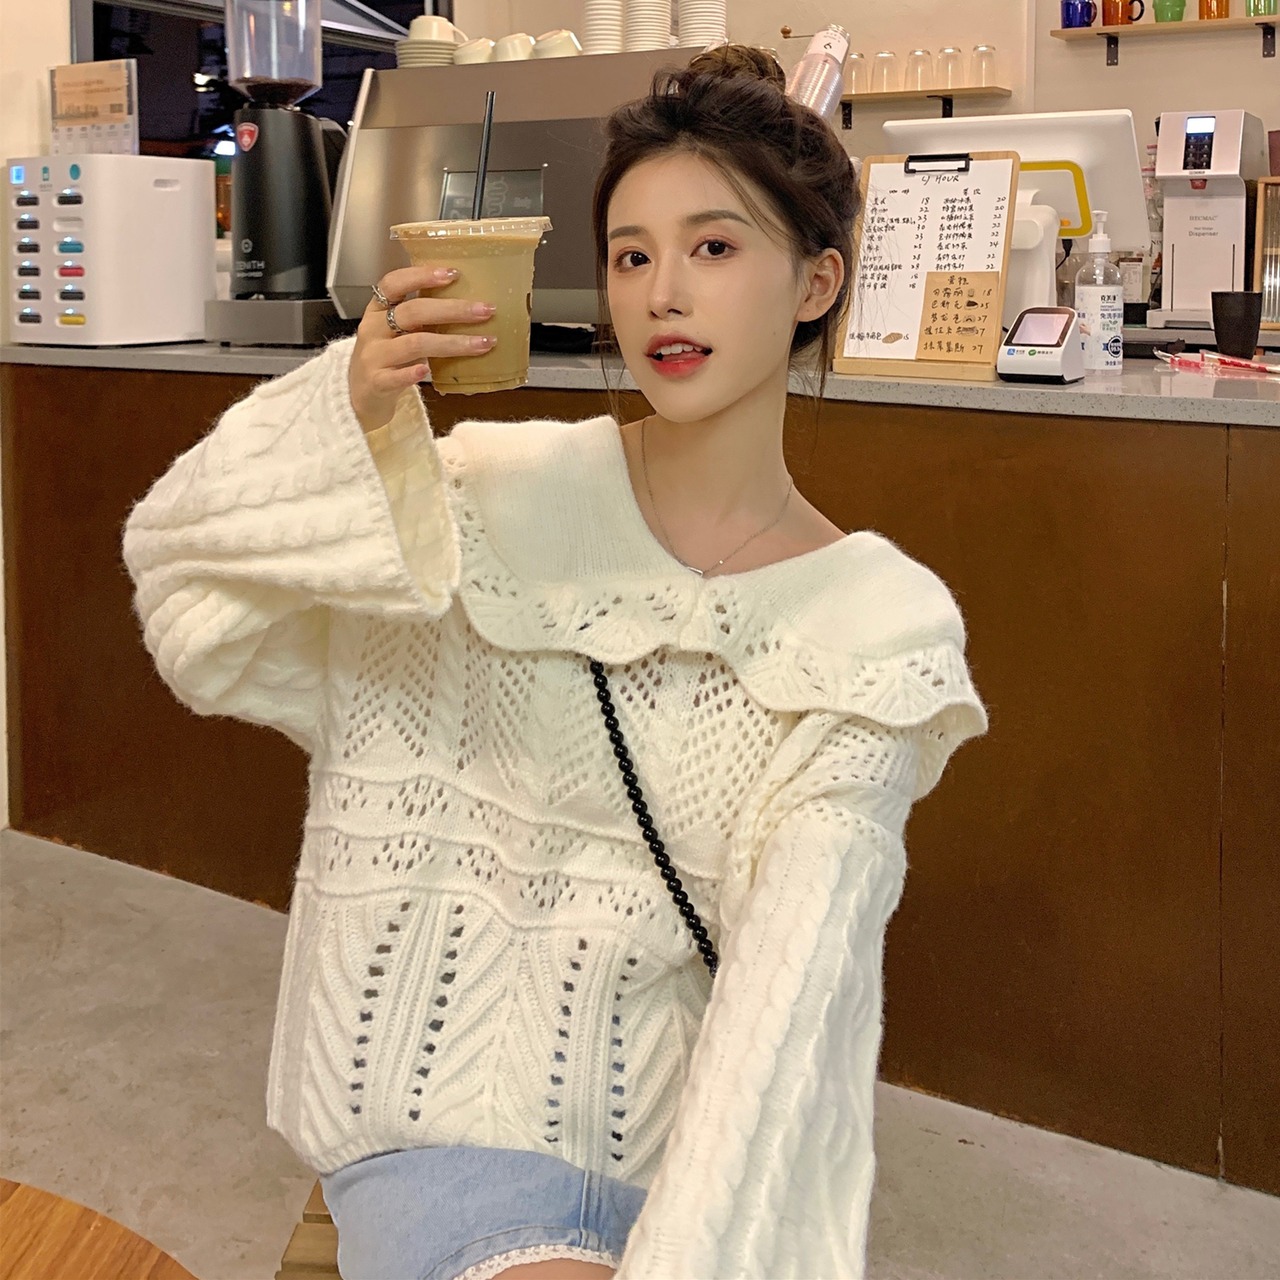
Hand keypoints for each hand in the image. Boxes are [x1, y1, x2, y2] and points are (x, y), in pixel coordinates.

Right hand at [349, 266, 496, 433]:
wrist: (359, 396)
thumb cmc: (386, 359)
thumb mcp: (396, 333)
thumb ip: (420, 319)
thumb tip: (469, 306)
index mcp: (377, 311)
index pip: (394, 283)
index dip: (421, 275)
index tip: (452, 273)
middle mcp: (373, 330)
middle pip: (413, 312)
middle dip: (452, 310)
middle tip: (485, 310)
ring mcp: (373, 357)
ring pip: (413, 344)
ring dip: (452, 343)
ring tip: (483, 343)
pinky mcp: (375, 383)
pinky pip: (394, 377)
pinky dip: (411, 373)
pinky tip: (426, 372)